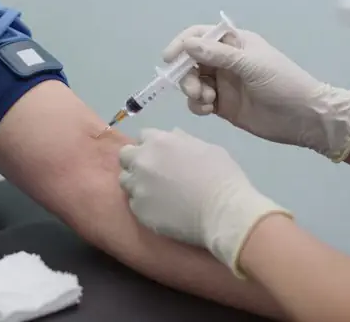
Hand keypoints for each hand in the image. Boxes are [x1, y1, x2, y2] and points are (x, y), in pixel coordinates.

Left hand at [118, 128, 291, 274]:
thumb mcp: (207, 148)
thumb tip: (173, 136)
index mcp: (159, 141)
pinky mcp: (138, 210)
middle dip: (136, 162)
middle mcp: (142, 161)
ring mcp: (138, 186)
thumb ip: (183, 140)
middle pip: (125, 156)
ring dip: (136, 183)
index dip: (152, 146)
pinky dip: (144, 205)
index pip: (142, 137)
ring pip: (125, 180)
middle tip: (152, 174)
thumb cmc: (222, 177)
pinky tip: (161, 210)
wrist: (224, 212)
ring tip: (155, 194)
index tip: (161, 156)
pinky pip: (134, 203)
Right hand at [163, 25, 349, 160]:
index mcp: (234, 43)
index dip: (182, 44)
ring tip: (206, 101)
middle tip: (194, 90)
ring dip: (192, 91)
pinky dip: (197, 105)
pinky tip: (208, 110)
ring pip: (193, 82)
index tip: (169, 58)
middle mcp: (225, 61)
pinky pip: (199, 102)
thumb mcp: (251, 65)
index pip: (200, 35)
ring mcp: (223, 84)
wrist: (304, 118)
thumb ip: (218, 55)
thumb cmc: (282, 83)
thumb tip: (187, 44)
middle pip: (191, 61)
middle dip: (187, 73)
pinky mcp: (222, 105)